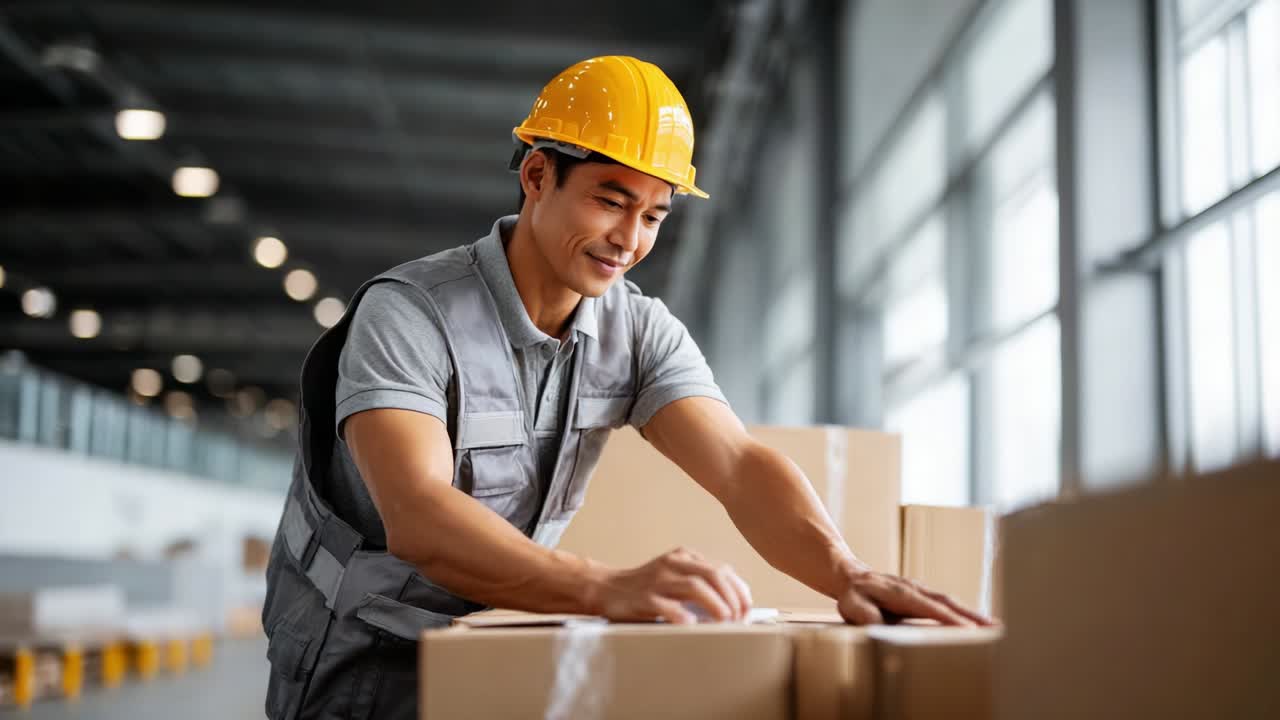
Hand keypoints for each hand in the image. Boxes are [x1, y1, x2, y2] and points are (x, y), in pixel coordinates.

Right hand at [585, 547, 752, 623]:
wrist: (605, 588)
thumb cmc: (646, 587)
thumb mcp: (675, 575)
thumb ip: (701, 581)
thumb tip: (736, 602)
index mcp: (684, 557)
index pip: (722, 569)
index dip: (739, 590)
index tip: (748, 609)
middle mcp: (672, 564)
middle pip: (712, 575)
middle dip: (732, 597)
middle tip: (740, 618)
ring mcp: (657, 580)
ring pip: (694, 586)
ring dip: (716, 604)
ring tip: (726, 621)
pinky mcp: (643, 598)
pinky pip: (666, 605)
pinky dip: (682, 615)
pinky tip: (692, 625)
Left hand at [836, 566, 994, 626]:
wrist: (850, 576)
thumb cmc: (853, 594)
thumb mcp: (853, 605)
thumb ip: (866, 615)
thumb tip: (880, 626)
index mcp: (902, 594)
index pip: (931, 608)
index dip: (950, 619)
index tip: (970, 630)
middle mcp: (916, 590)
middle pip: (948, 602)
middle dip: (972, 616)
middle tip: (996, 628)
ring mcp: (921, 591)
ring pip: (950, 602)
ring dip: (973, 614)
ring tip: (995, 627)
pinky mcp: (922, 595)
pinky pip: (946, 603)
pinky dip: (963, 612)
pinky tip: (976, 622)